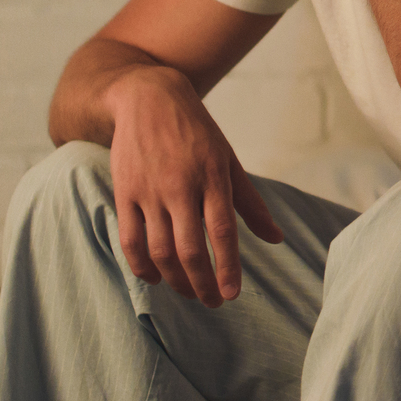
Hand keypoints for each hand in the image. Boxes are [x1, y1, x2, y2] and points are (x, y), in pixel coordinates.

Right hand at [106, 66, 283, 307]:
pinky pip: (130, 239)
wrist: (147, 98)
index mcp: (212, 177)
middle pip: (189, 248)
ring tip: (188, 292)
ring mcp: (149, 190)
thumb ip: (250, 203)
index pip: (222, 232)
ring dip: (174, 279)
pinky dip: (141, 265)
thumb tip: (276, 239)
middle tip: (212, 302)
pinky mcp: (124, 191)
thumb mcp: (228, 161)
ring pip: (159, 249)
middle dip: (201, 283)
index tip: (232, 295)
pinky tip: (154, 277)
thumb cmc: (196, 132)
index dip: (227, 267)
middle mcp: (180, 186)